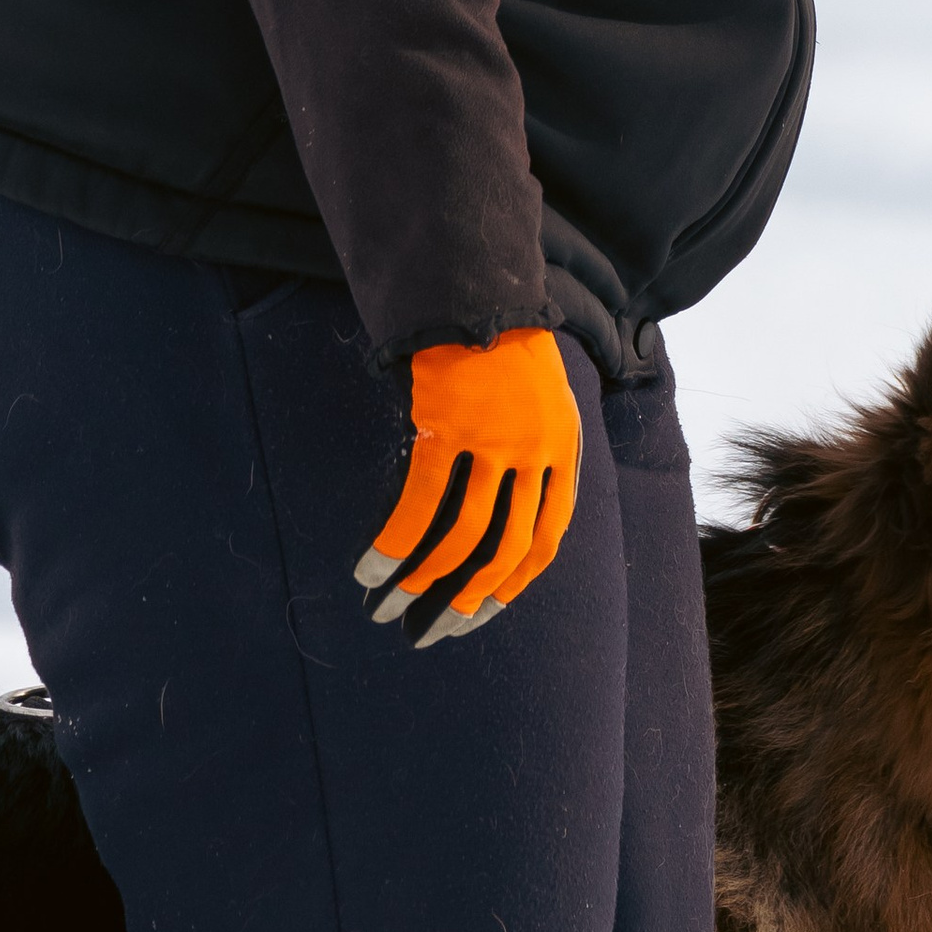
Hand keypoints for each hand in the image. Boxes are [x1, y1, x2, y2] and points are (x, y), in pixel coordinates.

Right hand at [354, 328, 581, 645]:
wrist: (481, 300)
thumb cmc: (512, 357)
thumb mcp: (552, 411)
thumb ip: (542, 464)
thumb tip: (517, 522)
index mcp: (563, 457)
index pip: (546, 542)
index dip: (513, 585)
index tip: (481, 614)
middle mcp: (534, 457)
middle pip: (504, 549)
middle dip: (467, 601)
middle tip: (432, 632)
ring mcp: (491, 445)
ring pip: (459, 536)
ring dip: (420, 580)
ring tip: (386, 608)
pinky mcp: (446, 431)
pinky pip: (417, 505)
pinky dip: (392, 544)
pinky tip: (369, 568)